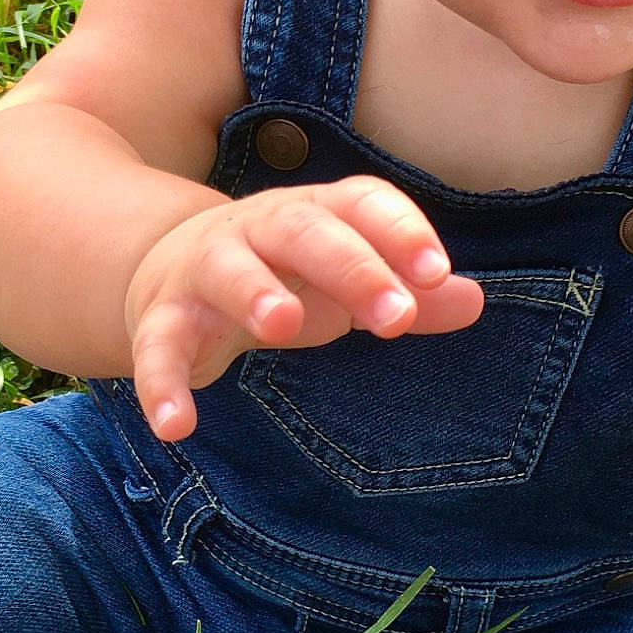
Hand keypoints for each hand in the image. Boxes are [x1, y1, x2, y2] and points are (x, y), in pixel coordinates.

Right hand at [125, 176, 484, 439]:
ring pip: (227, 270)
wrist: (172, 265)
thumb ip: (404, 293)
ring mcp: (206, 269)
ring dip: (254, 292)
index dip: (400, 232)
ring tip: (282, 326)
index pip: (362, 204)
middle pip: (304, 230)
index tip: (436, 274)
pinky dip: (162, 384)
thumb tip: (472, 301)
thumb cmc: (285, 275)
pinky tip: (177, 428)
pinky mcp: (162, 317)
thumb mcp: (346, 282)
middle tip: (395, 315)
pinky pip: (159, 346)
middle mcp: (259, 230)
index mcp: (316, 214)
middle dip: (351, 266)